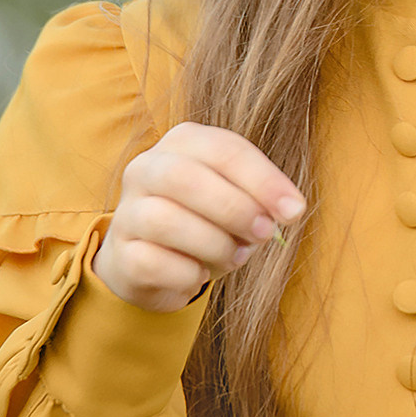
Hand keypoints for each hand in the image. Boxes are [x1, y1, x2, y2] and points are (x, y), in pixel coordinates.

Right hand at [94, 123, 305, 313]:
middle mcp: (145, 168)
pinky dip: (189, 274)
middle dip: (236, 208)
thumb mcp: (237, 202)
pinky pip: (154, 263)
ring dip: (214, 244)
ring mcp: (127, 211)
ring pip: (166, 220)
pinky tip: (199, 274)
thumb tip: (290, 209)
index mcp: (181, 143)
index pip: (223, 149)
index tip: (294, 210)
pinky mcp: (120, 254)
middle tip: (266, 234)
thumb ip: (260, 199)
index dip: (264, 180)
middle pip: (186, 178)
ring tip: (234, 256)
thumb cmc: (205, 222)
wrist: (154, 263)